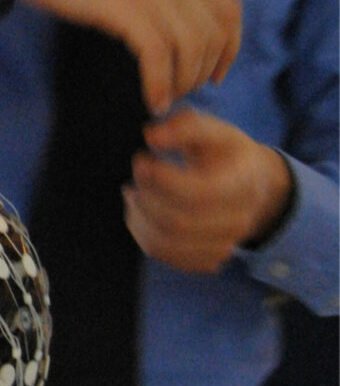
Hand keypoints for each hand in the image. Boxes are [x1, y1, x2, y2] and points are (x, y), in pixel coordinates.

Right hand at [0, 0, 241, 114]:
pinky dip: (159, 84)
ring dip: (182, 82)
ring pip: (192, 47)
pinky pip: (159, 54)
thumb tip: (173, 25)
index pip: (229, 9)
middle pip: (215, 33)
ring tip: (163, 98)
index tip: (213, 73)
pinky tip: (151, 99)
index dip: (229, 48)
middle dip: (203, 72)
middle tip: (179, 92)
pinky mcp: (124, 4)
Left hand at [122, 108, 292, 273]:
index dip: (161, 179)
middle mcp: (238, 220)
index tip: (142, 159)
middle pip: (177, 223)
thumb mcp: (214, 131)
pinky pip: (162, 254)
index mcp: (242, 185)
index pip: (199, 194)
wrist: (251, 186)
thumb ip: (185, 127)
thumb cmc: (225, 154)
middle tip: (138, 173)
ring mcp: (223, 244)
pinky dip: (142, 231)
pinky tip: (142, 209)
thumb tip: (152, 136)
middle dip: (146, 197)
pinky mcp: (204, 258)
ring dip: (138, 215)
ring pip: (164, 243)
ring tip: (134, 191)